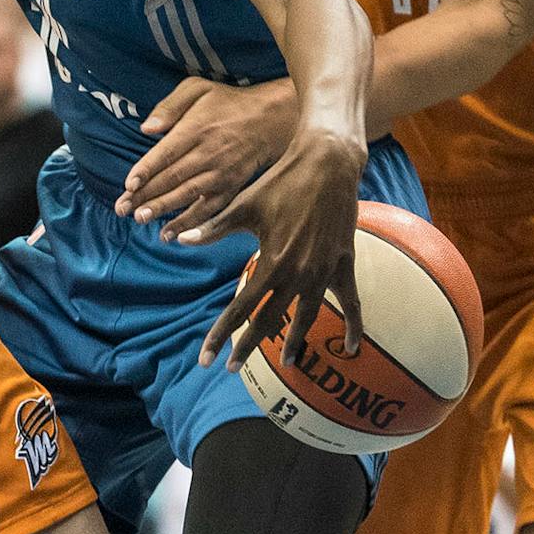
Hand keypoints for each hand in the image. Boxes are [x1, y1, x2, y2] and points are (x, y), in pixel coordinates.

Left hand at [114, 78, 295, 240]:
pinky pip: (209, 209)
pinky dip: (190, 223)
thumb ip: (169, 106)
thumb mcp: (197, 88)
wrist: (268, 120)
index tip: (128, 185)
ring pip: (188, 195)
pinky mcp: (231, 187)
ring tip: (140, 220)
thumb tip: (146, 128)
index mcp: (196, 129)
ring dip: (163, 210)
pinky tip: (171, 234)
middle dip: (146, 195)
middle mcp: (208, 153)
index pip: (167, 153)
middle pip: (173, 178)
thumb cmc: (226, 102)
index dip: (146, 170)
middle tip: (122, 209)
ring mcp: (221, 173)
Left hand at [184, 126, 365, 371]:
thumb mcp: (243, 205)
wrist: (326, 165)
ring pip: (307, 318)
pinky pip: (351, 303)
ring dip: (296, 341)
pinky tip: (351, 349)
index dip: (222, 335)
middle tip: (232, 368)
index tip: (207, 358)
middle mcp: (298, 274)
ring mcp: (323, 272)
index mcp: (271, 262)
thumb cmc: (281, 182)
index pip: (241, 309)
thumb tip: (179, 240)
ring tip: (287, 363)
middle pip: (270, 321)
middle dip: (248, 346)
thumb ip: (213, 229)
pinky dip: (354, 327)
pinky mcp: (344, 265)